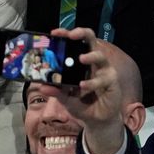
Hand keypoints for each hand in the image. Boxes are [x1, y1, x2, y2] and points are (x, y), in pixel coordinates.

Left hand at [49, 28, 127, 153]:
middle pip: (91, 40)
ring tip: (81, 58)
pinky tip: (84, 85)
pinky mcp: (112, 82)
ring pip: (100, 56)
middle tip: (72, 35)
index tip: (54, 33)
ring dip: (90, 56)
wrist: (96, 120)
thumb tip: (42, 86)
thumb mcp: (65, 98)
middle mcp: (93, 62)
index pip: (74, 43)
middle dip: (82, 34)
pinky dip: (93, 82)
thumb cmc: (82, 104)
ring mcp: (103, 71)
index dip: (66, 35)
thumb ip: (56, 91)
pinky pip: (103, 79)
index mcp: (80, 62)